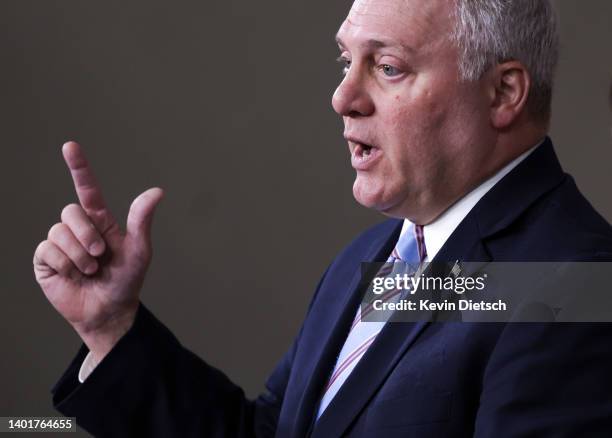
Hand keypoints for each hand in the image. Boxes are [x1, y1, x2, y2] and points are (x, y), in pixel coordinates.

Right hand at [33, 141, 163, 361]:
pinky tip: (74, 275)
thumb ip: (141, 220)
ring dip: (79, 254)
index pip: (87, 188)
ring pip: (59, 231)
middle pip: (71, 211)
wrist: (110, 310)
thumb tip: (157, 191)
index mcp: (100, 221)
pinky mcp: (46, 260)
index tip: (70, 146)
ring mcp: (60, 243)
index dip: (79, 167)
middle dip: (88, 235)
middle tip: (101, 256)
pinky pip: (48, 251)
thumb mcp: (139, 250)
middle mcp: (78, 228)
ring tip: (90, 269)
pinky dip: (65, 264)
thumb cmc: (126, 279)